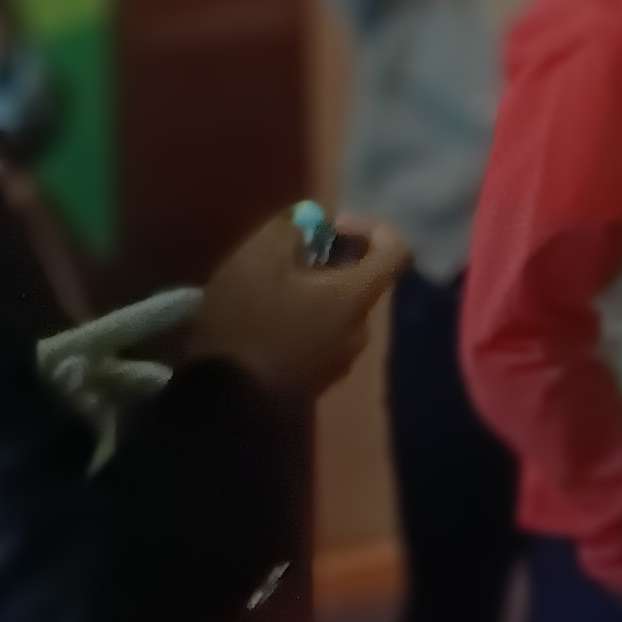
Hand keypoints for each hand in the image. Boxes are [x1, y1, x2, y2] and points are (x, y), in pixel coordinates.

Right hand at [189, 209, 409, 403]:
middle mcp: (361, 330)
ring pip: (338, 312)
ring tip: (267, 291)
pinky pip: (321, 339)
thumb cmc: (246, 319)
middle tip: (285, 257)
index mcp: (358, 297)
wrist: (224, 400)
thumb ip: (292, 227)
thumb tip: (312, 221)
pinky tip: (263, 324)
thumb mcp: (259, 256)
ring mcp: (341, 361)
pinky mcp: (317, 382)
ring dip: (313, 293)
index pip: (396, 251)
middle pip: (362, 282)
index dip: (369, 227)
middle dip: (330, 261)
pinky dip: (303, 322)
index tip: (329, 226)